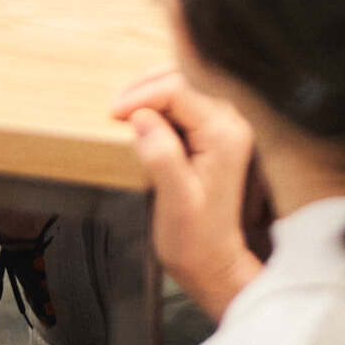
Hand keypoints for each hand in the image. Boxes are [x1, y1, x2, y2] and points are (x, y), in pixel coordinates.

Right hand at [115, 70, 263, 321]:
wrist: (216, 264)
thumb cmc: (196, 240)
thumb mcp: (174, 203)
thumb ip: (161, 157)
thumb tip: (141, 118)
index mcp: (223, 134)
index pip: (178, 90)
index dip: (141, 96)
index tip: (113, 114)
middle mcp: (231, 123)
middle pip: (183, 79)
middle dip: (145, 87)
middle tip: (115, 109)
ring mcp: (227, 127)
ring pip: (185, 88)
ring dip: (152, 93)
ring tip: (124, 111)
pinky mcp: (218, 135)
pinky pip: (187, 104)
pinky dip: (161, 105)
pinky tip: (143, 118)